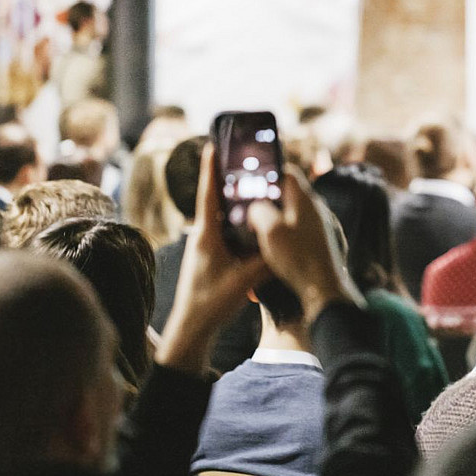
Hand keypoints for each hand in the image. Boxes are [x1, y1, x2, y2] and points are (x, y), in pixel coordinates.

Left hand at [155, 144, 267, 374]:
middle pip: (217, 201)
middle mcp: (202, 236)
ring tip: (254, 188)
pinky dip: (238, 224)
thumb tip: (284, 239)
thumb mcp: (245, 279)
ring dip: (235, 204)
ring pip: (222, 218)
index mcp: (206, 234)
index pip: (208, 194)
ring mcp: (205, 247)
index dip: (211, 169)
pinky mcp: (210, 258)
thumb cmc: (211, 302)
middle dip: (230, 181)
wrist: (191, 329)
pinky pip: (226, 233)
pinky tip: (254, 224)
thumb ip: (266, 258)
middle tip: (244, 162)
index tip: (212, 145)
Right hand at [248, 165, 361, 323]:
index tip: (251, 183)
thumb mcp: (270, 230)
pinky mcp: (318, 241)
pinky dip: (282, 233)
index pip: (287, 172)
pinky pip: (296, 229)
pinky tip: (271, 247)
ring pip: (291, 212)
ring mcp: (318, 224)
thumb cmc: (298, 257)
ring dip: (273, 218)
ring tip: (255, 230)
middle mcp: (315, 208)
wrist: (323, 288)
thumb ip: (259, 210)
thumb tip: (255, 208)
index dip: (267, 173)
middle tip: (247, 210)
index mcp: (304, 199)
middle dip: (267, 199)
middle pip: (287, 193)